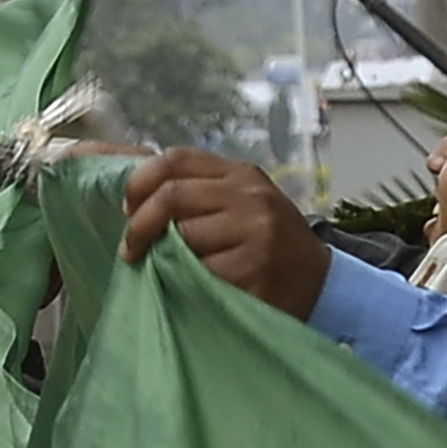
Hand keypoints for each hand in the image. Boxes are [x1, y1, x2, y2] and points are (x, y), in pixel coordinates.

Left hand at [117, 148, 330, 317]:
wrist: (320, 282)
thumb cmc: (267, 243)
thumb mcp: (241, 204)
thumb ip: (199, 194)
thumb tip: (133, 193)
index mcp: (241, 174)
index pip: (176, 159)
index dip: (140, 181)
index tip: (126, 208)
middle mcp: (250, 195)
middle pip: (172, 196)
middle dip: (140, 225)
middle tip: (130, 249)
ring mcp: (257, 230)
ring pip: (185, 237)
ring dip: (165, 258)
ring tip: (167, 270)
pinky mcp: (257, 268)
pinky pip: (202, 273)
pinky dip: (189, 283)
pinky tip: (196, 288)